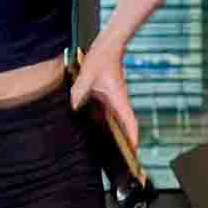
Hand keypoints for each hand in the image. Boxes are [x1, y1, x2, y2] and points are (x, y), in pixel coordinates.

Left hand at [67, 41, 139, 164]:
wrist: (107, 45)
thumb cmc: (102, 58)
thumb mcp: (88, 74)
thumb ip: (80, 90)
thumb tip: (72, 105)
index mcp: (119, 100)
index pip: (130, 123)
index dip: (133, 139)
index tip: (134, 153)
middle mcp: (118, 103)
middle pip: (125, 128)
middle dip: (127, 144)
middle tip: (125, 162)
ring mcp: (113, 101)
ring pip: (116, 123)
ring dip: (117, 136)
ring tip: (111, 154)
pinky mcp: (107, 97)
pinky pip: (107, 115)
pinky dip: (105, 126)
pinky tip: (95, 133)